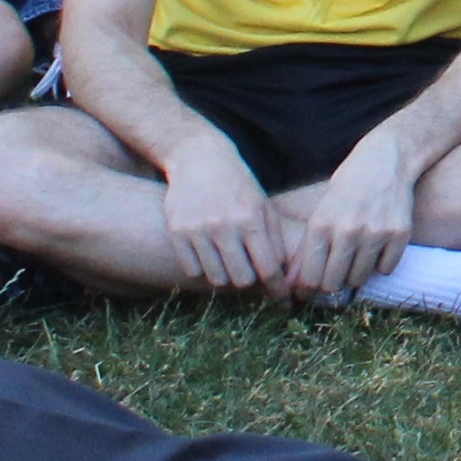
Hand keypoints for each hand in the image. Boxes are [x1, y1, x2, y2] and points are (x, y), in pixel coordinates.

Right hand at [160, 144, 282, 293]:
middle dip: (249, 281)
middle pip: (241, 280)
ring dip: (225, 276)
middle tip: (248, 272)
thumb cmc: (238, 184)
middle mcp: (225, 226)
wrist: (199, 158)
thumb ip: (274, 238)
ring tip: (227, 261)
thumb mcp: (263, 204)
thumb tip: (281, 274)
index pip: (268, 268)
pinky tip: (207, 255)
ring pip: (216, 278)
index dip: (277, 290)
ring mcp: (199, 229)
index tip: (283, 302)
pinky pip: (192, 270)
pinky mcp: (177, 231)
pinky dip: (202, 269)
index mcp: (252, 219)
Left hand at [290, 135, 416, 297]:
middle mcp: (347, 230)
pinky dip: (381, 263)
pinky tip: (378, 245)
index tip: (309, 293)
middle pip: (333, 283)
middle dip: (331, 284)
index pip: (310, 277)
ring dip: (356, 273)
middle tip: (334, 275)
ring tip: (357, 254)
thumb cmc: (348, 187)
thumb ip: (307, 249)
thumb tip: (293, 285)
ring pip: (359, 278)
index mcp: (321, 224)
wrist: (388, 159)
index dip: (308, 290)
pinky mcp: (399, 234)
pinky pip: (386, 268)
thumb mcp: (321, 211)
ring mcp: (375, 233)